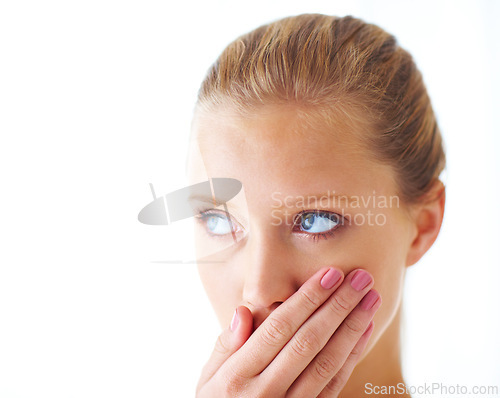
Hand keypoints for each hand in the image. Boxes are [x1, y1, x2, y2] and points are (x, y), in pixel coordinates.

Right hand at [195, 267, 380, 397]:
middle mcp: (266, 392)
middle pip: (309, 341)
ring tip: (370, 298)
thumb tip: (243, 311)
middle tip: (361, 278)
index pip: (279, 328)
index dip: (307, 299)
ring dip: (352, 327)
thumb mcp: (208, 378)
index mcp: (238, 376)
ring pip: (327, 362)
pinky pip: (335, 384)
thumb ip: (225, 345)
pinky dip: (353, 356)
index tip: (330, 274)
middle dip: (338, 306)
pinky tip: (365, 329)